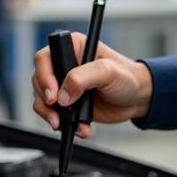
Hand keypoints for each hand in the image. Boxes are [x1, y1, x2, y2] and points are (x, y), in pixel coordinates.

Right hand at [31, 33, 153, 137]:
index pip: (45, 58)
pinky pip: (55, 115)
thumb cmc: (127, 77)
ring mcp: (65, 86)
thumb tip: (63, 94)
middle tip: (57, 113)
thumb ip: (83, 78)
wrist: (138, 99)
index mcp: (72, 48)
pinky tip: (80, 128)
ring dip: (52, 116)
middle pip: (38, 81)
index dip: (44, 76)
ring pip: (42, 101)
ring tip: (66, 124)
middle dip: (45, 101)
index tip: (53, 94)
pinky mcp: (68, 104)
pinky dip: (63, 125)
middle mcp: (65, 65)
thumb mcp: (108, 71)